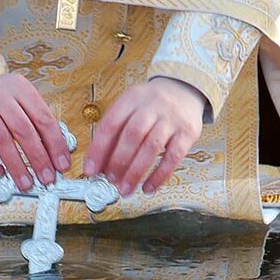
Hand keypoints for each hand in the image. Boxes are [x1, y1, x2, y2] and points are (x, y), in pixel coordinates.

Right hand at [0, 73, 72, 191]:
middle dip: (38, 158)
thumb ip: (37, 121)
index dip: (55, 144)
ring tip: (26, 182)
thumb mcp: (20, 99)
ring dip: (16, 165)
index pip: (43, 118)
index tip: (62, 165)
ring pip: (1, 139)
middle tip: (46, 178)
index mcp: (20, 88)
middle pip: (23, 130)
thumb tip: (55, 154)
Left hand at [83, 77, 205, 195]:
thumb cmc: (151, 106)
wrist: (184, 91)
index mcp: (132, 98)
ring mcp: (171, 119)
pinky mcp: (188, 133)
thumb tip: (99, 165)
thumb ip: (115, 133)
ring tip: (126, 188)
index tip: (91, 169)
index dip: (98, 149)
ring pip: (151, 147)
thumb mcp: (130, 108)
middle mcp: (152, 106)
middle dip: (118, 161)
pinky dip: (159, 176)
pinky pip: (173, 157)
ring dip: (136, 172)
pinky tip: (148, 187)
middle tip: (110, 180)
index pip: (111, 124)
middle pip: (132, 135)